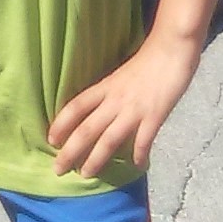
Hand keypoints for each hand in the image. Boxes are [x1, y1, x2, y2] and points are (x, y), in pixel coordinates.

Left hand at [49, 27, 202, 177]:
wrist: (172, 47)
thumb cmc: (148, 59)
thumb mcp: (120, 75)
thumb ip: (110, 92)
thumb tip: (99, 110)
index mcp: (105, 87)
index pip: (76, 107)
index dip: (61, 124)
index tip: (50, 140)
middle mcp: (115, 100)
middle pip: (87, 129)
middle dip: (70, 151)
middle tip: (58, 169)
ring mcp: (135, 109)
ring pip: (109, 139)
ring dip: (96, 159)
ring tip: (86, 174)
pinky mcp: (155, 115)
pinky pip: (144, 140)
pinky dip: (139, 154)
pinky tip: (137, 165)